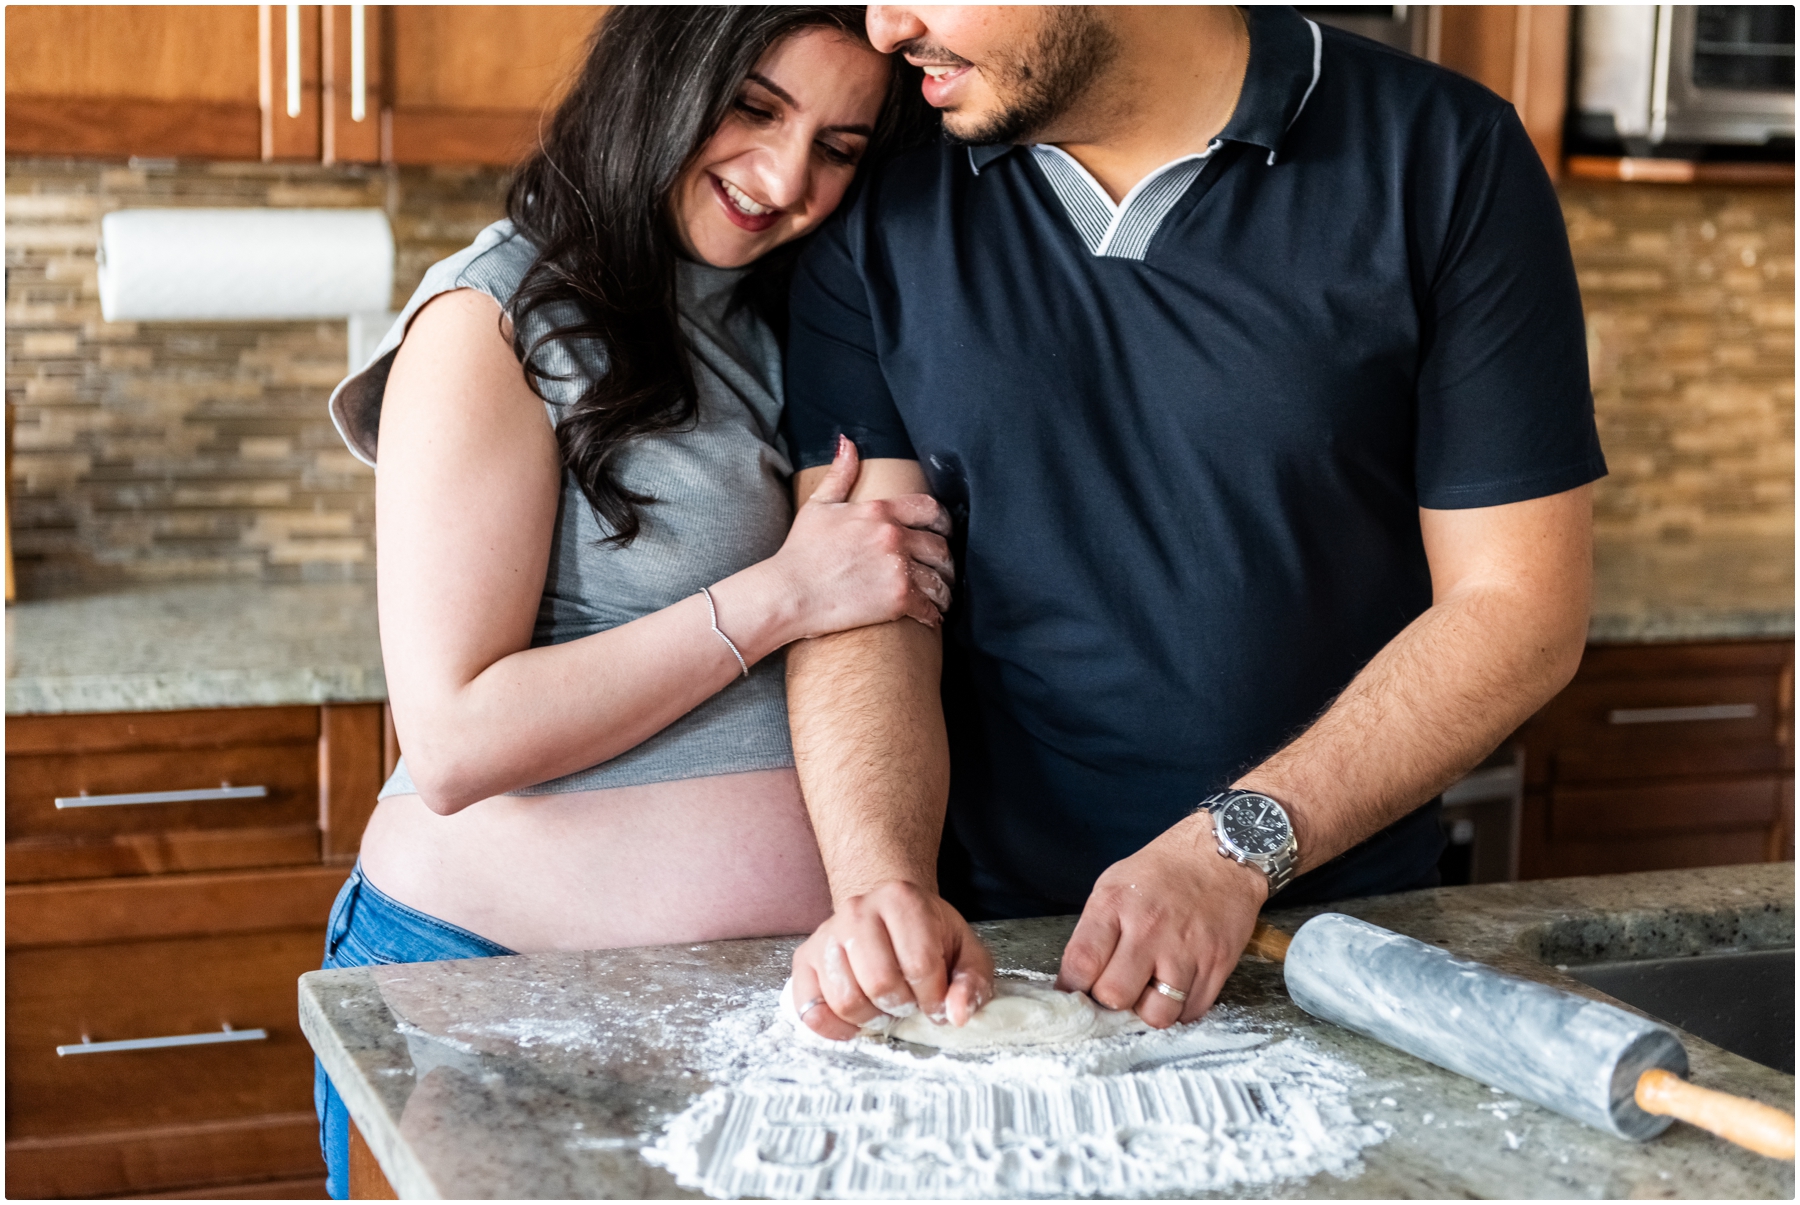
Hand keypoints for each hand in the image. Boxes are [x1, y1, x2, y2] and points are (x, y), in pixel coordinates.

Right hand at [769, 436, 953, 634]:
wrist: (788, 592)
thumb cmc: (799, 552)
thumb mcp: (818, 506)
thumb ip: (840, 475)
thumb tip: (847, 443)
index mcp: (879, 511)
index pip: (929, 509)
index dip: (943, 523)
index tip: (944, 533)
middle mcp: (893, 535)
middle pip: (940, 547)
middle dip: (945, 561)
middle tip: (943, 572)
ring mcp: (898, 567)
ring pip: (939, 579)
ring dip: (944, 590)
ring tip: (940, 599)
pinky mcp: (898, 599)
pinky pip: (930, 606)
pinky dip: (933, 614)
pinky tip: (931, 617)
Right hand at [788, 880, 994, 1039]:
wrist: (887, 914)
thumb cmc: (929, 936)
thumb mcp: (965, 952)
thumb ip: (971, 983)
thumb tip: (955, 1015)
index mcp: (901, 899)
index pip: (919, 965)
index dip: (934, 997)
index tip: (936, 1001)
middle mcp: (857, 910)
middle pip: (879, 983)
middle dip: (901, 1007)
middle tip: (910, 1003)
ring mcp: (825, 934)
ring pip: (844, 1000)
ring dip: (871, 1018)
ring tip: (885, 1007)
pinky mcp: (804, 959)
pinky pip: (809, 1010)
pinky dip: (834, 1028)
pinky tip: (857, 1022)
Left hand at [1056, 811, 1265, 1026]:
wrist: (1222, 856)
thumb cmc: (1162, 871)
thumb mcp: (1113, 885)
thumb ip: (1093, 931)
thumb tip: (1076, 981)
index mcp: (1115, 905)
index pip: (1081, 964)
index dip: (1072, 987)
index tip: (1075, 991)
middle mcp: (1149, 929)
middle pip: (1115, 996)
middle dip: (1110, 1000)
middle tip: (1117, 988)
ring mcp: (1186, 950)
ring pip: (1157, 1014)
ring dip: (1148, 1010)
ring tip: (1149, 991)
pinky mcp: (1218, 965)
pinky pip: (1192, 1012)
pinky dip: (1180, 1009)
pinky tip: (1175, 988)